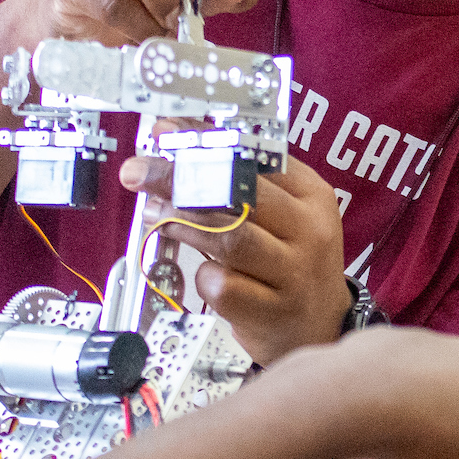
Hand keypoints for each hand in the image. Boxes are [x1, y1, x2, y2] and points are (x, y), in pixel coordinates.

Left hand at [121, 154, 351, 364]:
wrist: (320, 325)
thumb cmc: (290, 262)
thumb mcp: (282, 215)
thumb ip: (238, 183)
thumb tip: (176, 140)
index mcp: (311, 196)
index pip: (257, 157)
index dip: (207, 142)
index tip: (168, 133)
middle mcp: (309, 230)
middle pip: (240, 194)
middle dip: (181, 178)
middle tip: (138, 171)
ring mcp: (293, 273)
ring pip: (230, 238)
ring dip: (182, 223)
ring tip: (153, 214)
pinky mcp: (272, 311)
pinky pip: (222, 286)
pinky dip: (202, 276)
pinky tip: (201, 273)